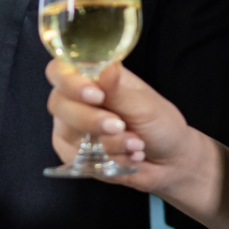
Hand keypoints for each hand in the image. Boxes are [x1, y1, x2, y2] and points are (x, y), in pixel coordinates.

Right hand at [45, 59, 202, 198]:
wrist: (170, 161)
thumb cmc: (159, 124)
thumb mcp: (143, 105)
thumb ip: (118, 90)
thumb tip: (107, 66)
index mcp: (92, 77)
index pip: (60, 71)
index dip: (70, 82)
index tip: (96, 95)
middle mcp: (76, 100)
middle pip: (58, 103)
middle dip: (90, 119)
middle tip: (119, 126)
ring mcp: (71, 127)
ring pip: (66, 133)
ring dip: (107, 142)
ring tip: (136, 143)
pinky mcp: (74, 153)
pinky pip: (77, 157)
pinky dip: (107, 158)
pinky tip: (128, 155)